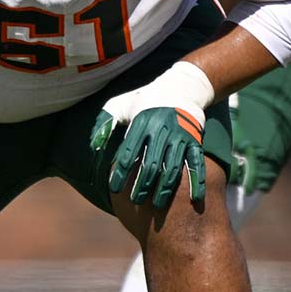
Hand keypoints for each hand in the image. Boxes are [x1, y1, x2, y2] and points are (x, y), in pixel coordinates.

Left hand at [89, 61, 213, 208]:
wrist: (182, 86)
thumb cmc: (145, 99)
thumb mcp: (120, 104)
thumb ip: (105, 123)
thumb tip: (93, 146)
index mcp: (141, 122)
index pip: (129, 152)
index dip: (120, 173)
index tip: (113, 189)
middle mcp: (161, 129)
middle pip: (151, 163)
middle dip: (142, 185)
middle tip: (135, 201)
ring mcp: (180, 135)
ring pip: (173, 167)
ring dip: (165, 188)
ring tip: (157, 205)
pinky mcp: (195, 139)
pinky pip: (197, 162)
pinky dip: (197, 180)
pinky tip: (194, 199)